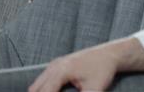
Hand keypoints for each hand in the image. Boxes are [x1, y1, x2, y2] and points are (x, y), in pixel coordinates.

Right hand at [29, 38, 143, 91]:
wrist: (108, 54)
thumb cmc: (102, 70)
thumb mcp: (94, 89)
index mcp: (61, 71)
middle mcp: (53, 66)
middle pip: (35, 88)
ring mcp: (53, 64)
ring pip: (37, 84)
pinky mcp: (56, 65)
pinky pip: (42, 80)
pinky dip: (42, 89)